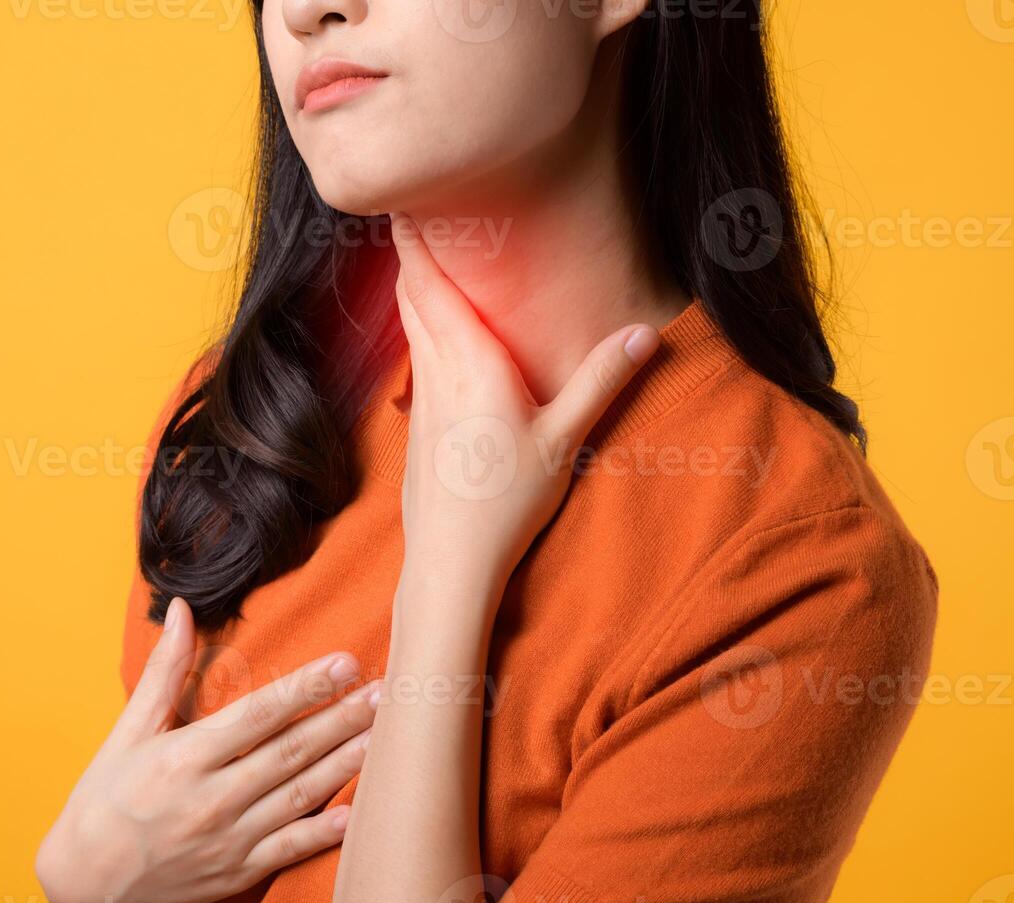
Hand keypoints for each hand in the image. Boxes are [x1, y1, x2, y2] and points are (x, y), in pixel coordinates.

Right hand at [36, 597, 376, 902]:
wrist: (86, 881)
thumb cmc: (105, 797)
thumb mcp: (129, 730)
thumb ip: (164, 670)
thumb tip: (178, 609)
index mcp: (183, 757)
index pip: (257, 715)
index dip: (305, 689)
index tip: (344, 663)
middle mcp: (209, 799)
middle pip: (290, 752)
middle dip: (342, 720)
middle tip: (388, 694)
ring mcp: (227, 840)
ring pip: (300, 797)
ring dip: (347, 765)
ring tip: (388, 738)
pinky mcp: (237, 873)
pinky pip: (291, 850)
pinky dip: (327, 833)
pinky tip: (360, 812)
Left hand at [391, 212, 660, 594]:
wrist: (451, 560)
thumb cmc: (507, 502)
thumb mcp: (564, 438)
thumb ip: (603, 379)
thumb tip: (646, 330)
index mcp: (471, 363)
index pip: (432, 284)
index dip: (415, 239)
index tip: (403, 197)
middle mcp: (438, 371)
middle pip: (413, 295)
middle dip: (410, 250)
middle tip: (407, 207)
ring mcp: (422, 399)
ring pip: (409, 325)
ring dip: (411, 285)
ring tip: (415, 251)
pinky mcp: (417, 423)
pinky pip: (414, 356)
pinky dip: (415, 324)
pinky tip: (427, 329)